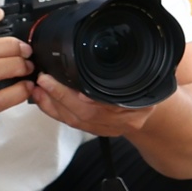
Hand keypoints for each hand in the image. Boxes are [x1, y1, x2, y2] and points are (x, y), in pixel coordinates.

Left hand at [32, 76, 162, 140]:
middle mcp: (123, 121)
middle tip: (45, 80)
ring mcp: (110, 128)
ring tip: (38, 88)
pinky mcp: (97, 130)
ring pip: (76, 121)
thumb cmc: (148, 86)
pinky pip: (72, 124)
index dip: (92, 101)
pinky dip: (55, 112)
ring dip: (54, 104)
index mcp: (138, 108)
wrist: (153, 104)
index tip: (76, 91)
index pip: (110, 106)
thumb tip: (120, 60)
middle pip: (88, 114)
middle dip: (63, 97)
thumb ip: (135, 71)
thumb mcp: (149, 74)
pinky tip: (43, 100)